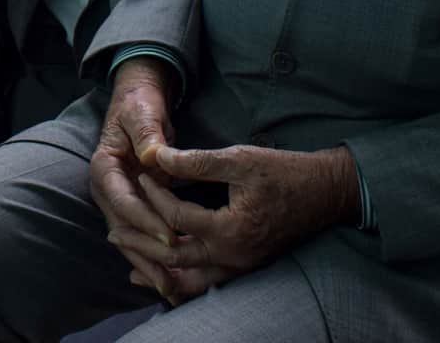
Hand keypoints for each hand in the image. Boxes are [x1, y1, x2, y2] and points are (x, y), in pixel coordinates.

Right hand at [90, 58, 178, 295]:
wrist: (138, 103)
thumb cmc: (140, 104)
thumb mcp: (144, 112)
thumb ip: (148, 133)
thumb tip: (153, 155)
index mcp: (104, 167)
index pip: (122, 200)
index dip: (144, 221)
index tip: (169, 237)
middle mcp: (107, 189)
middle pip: (123, 230)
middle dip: (145, 256)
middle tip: (170, 281)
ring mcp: (120, 200)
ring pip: (132, 239)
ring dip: (149, 265)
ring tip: (172, 291)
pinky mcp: (135, 206)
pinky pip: (143, 234)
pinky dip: (155, 255)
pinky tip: (173, 277)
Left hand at [123, 144, 358, 297]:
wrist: (326, 192)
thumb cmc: (284, 171)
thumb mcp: (239, 159)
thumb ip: (195, 161)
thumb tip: (156, 156)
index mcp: (230, 229)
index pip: (177, 218)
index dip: (154, 197)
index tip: (140, 178)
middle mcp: (234, 255)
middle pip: (175, 258)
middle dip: (141, 246)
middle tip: (113, 235)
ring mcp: (241, 266)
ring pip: (191, 281)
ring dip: (159, 273)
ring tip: (131, 267)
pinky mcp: (246, 266)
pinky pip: (208, 283)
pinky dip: (183, 280)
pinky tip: (166, 276)